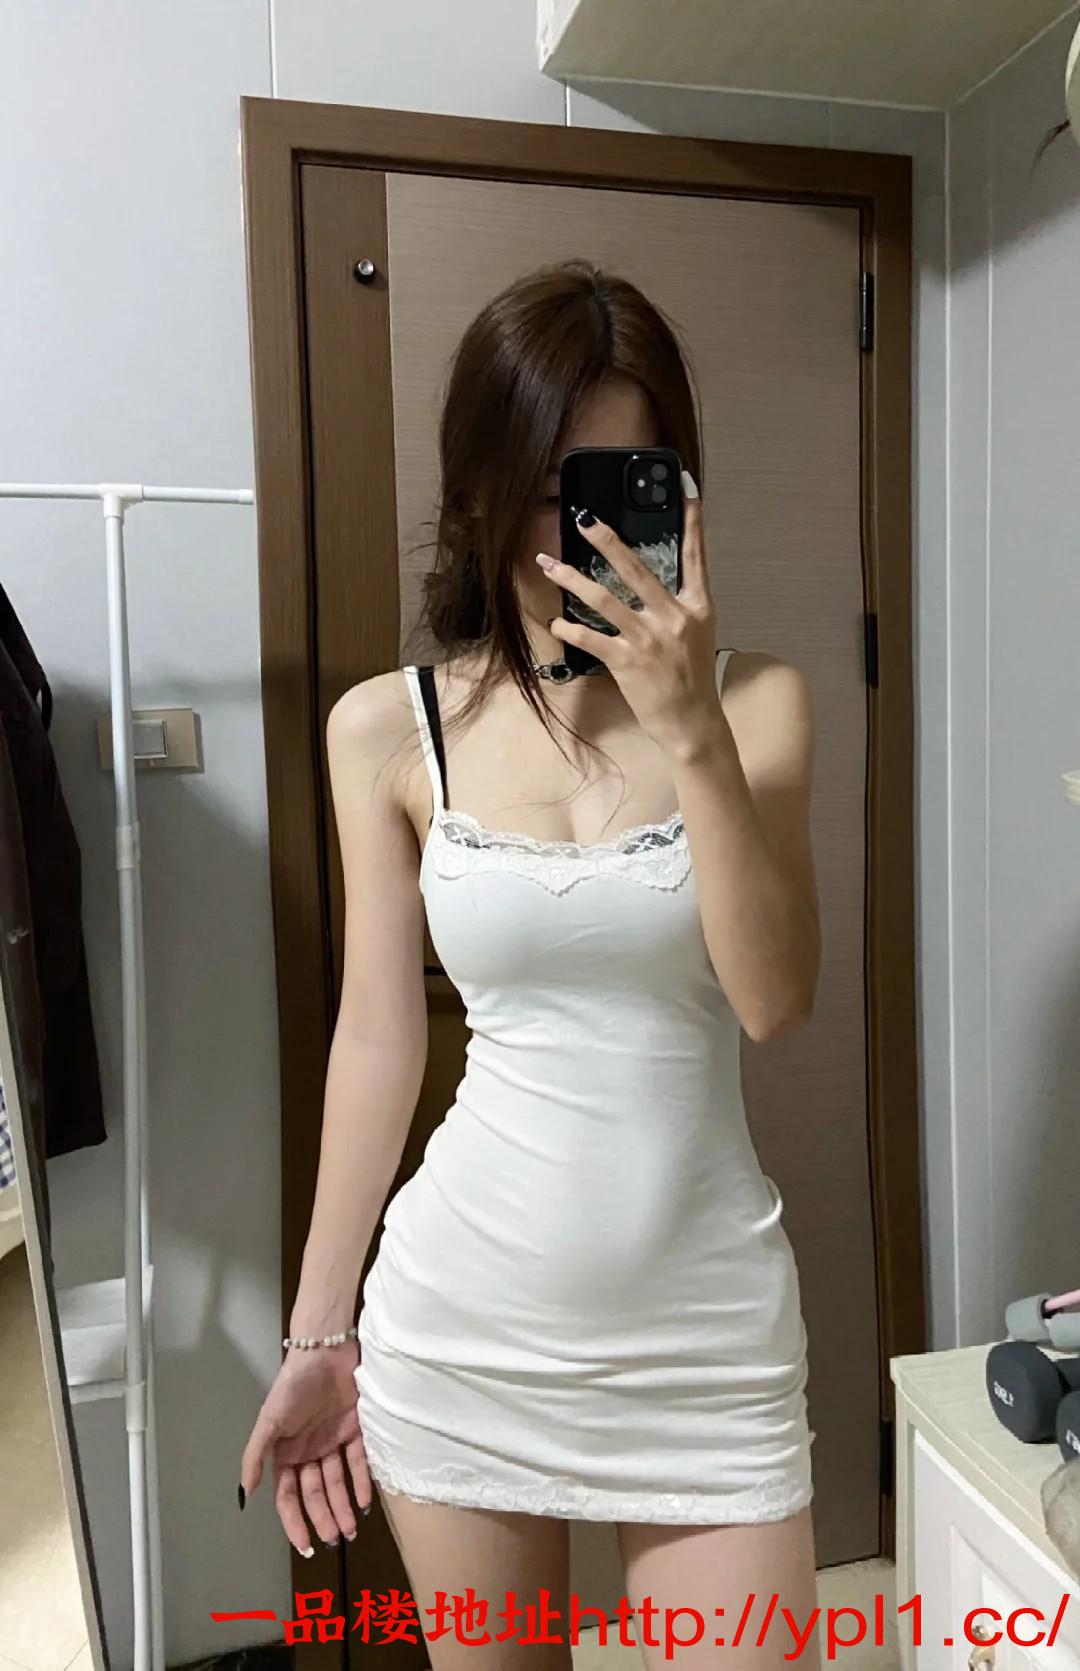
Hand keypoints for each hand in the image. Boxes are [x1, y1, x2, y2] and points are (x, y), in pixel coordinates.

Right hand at [239, 1342, 371, 1555]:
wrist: (326, 1350)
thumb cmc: (293, 1385)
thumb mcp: (269, 1419)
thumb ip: (256, 1455)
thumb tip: (246, 1493)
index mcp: (286, 1453)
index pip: (289, 1496)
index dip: (295, 1522)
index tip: (305, 1546)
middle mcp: (310, 1452)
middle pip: (317, 1493)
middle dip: (325, 1518)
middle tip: (336, 1540)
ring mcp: (333, 1442)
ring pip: (339, 1483)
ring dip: (345, 1507)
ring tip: (353, 1530)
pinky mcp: (356, 1431)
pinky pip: (359, 1463)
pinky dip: (363, 1482)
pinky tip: (367, 1502)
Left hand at [536, 476, 725, 759]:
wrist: (691, 721)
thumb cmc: (691, 678)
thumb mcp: (696, 634)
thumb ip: (677, 605)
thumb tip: (649, 581)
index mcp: (696, 606)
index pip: (694, 557)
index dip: (692, 522)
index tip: (685, 488)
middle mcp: (673, 617)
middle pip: (636, 569)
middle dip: (607, 541)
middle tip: (584, 519)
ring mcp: (649, 639)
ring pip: (603, 599)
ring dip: (571, 579)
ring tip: (549, 565)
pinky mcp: (627, 662)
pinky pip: (590, 638)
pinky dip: (569, 629)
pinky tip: (556, 621)